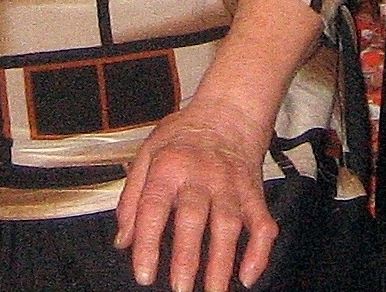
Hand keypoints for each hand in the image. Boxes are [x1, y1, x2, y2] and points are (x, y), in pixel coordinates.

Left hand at [116, 103, 276, 291]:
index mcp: (169, 165)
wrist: (229, 112)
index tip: (144, 274)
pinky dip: (258, 251)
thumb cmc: (184, 136)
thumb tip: (123, 240)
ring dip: (221, 262)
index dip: (148, 242)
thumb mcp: (148, 153)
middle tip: (179, 289)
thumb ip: (132, 197)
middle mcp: (201, 175)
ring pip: (228, 225)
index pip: (154, 206)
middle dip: (187, 256)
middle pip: (194, 217)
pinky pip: (261, 223)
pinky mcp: (254, 193)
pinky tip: (247, 276)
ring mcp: (231, 185)